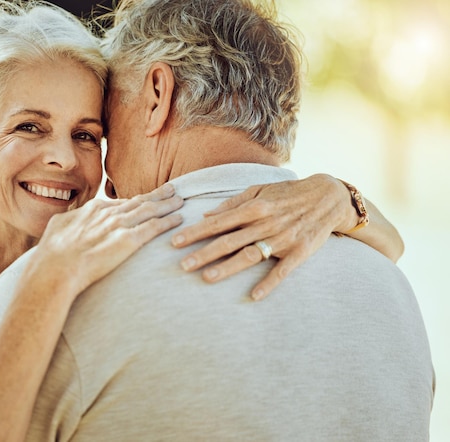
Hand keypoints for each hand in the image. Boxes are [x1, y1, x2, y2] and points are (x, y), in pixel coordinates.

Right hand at [28, 183, 183, 298]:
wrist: (57, 267)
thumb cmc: (52, 253)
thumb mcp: (57, 227)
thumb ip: (69, 219)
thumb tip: (68, 216)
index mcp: (94, 209)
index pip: (121, 203)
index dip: (137, 200)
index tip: (146, 198)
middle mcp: (109, 213)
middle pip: (140, 201)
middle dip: (158, 195)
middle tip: (173, 189)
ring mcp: (120, 225)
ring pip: (150, 210)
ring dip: (167, 204)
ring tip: (180, 200)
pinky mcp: (129, 240)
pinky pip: (154, 228)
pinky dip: (168, 221)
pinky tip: (179, 218)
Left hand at [171, 174, 350, 299]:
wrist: (328, 197)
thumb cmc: (287, 193)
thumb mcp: (259, 190)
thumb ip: (232, 203)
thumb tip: (206, 215)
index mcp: (253, 208)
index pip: (218, 222)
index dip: (195, 233)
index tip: (175, 242)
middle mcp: (265, 223)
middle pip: (228, 241)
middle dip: (203, 253)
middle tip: (182, 265)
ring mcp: (282, 238)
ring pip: (250, 255)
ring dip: (227, 268)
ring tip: (207, 278)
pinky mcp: (299, 252)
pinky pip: (282, 270)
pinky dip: (268, 283)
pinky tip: (253, 296)